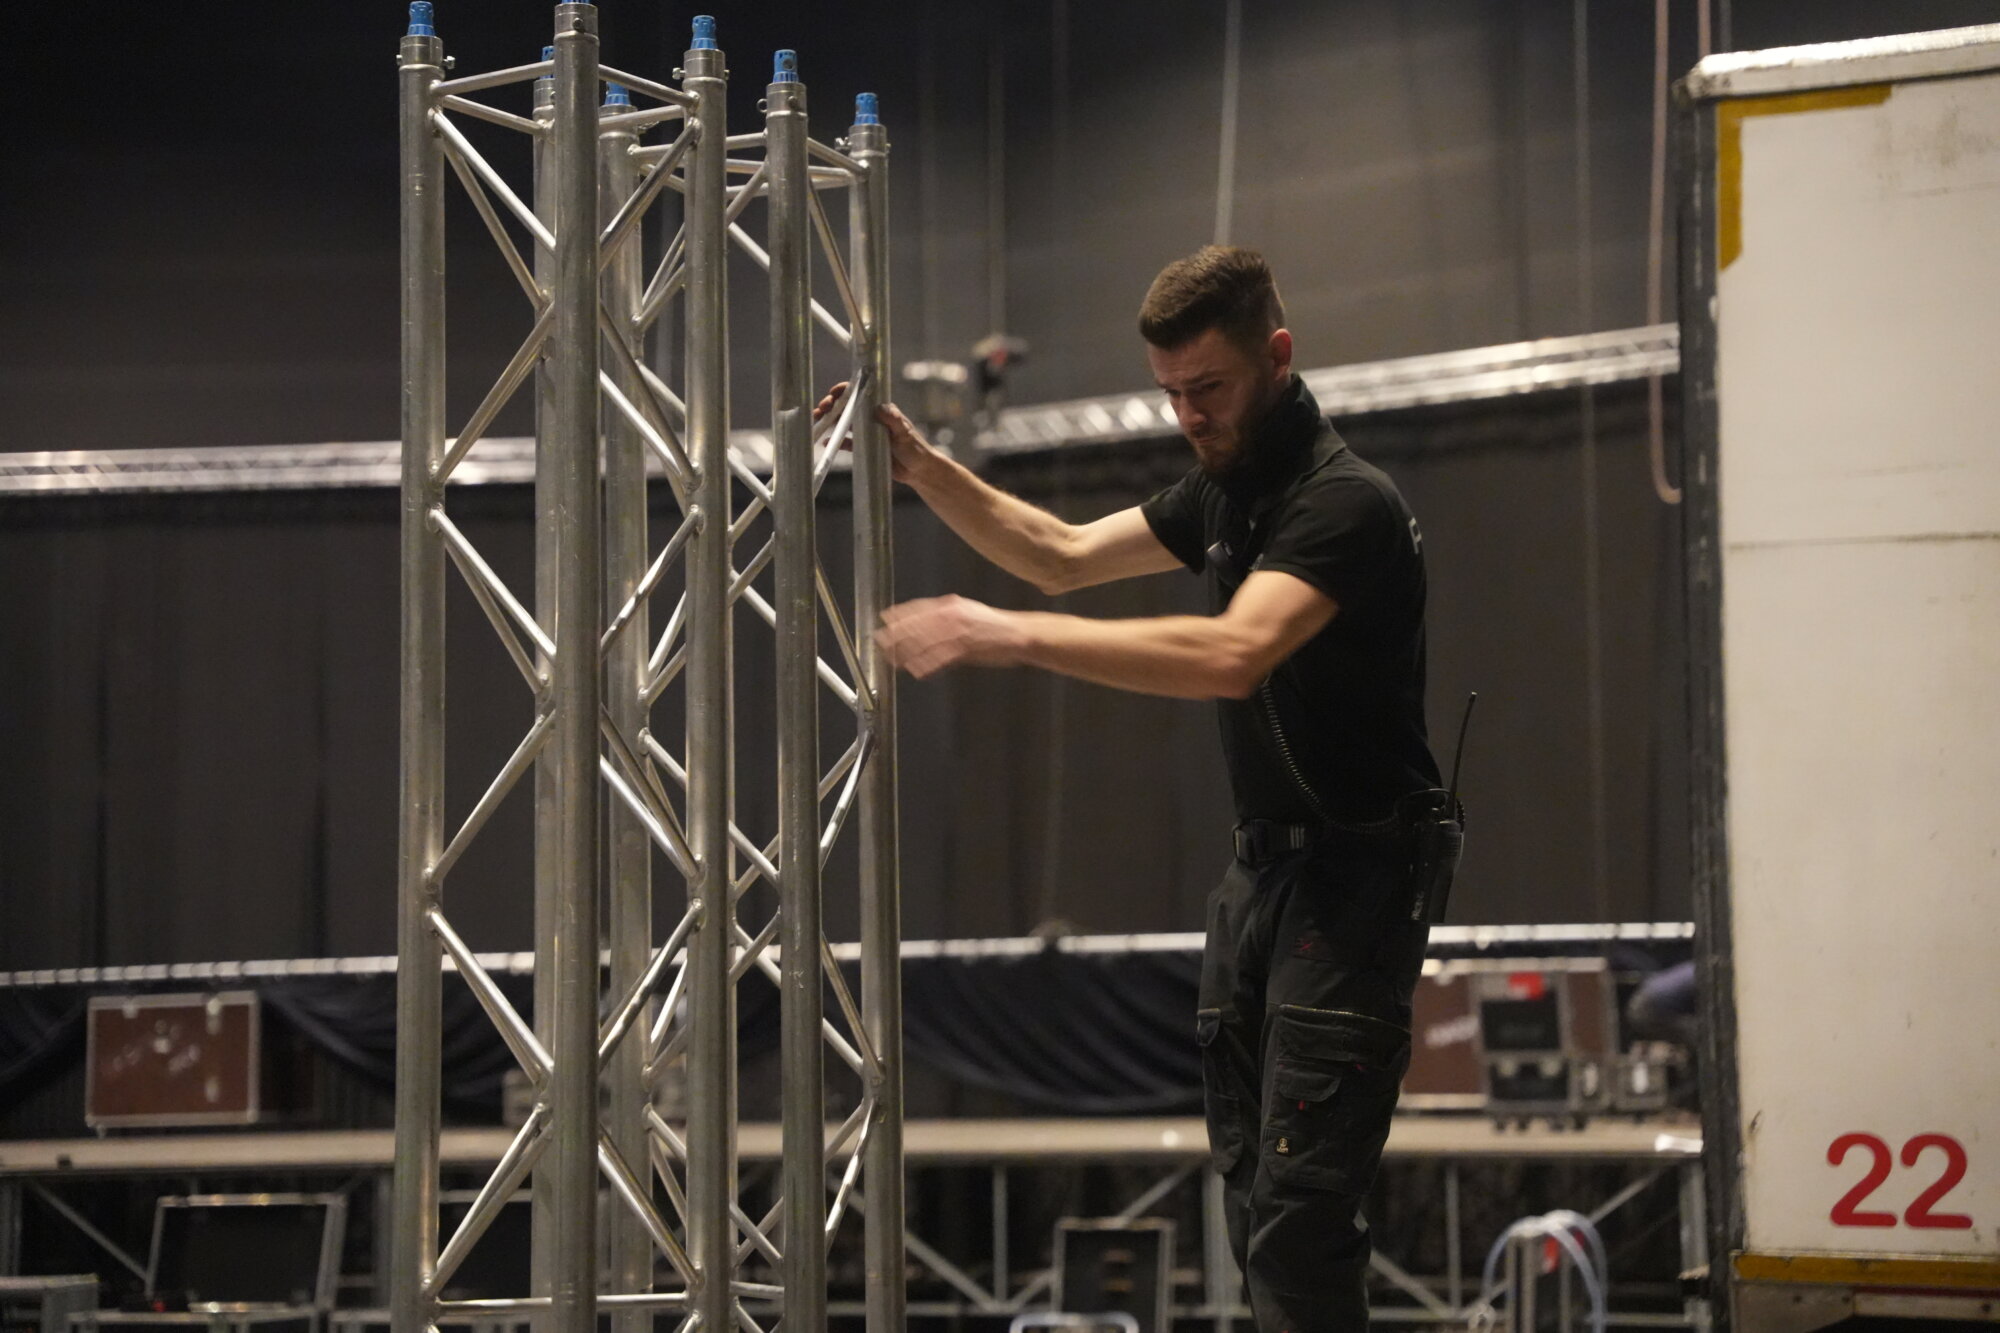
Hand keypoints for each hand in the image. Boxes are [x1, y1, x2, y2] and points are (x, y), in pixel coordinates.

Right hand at [813, 381, 935, 485]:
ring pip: (843, 422)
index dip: (844, 391)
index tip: (833, 394)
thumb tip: (879, 407)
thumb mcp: (905, 433)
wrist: (918, 471)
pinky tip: (825, 441)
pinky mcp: (864, 447)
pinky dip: (835, 440)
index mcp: (881, 409)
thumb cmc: (916, 449)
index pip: (860, 394)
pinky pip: (846, 442)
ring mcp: (866, 432)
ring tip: (816, 420)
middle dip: (831, 405)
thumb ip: (894, 419)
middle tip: (821, 409)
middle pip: (847, 406)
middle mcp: (871, 417)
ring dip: (829, 420)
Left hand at [877, 595, 1027, 677]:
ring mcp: (957, 633)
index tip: (884, 618)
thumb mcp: (967, 611)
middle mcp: (951, 616)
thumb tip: (924, 622)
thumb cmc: (992, 625)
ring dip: (906, 652)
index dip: (900, 613)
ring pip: (924, 643)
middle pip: (917, 625)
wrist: (1017, 633)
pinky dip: (926, 665)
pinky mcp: (965, 649)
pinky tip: (915, 670)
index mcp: (951, 604)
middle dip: (896, 634)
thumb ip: (945, 615)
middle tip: (880, 641)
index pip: (919, 607)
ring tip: (892, 659)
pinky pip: (940, 658)